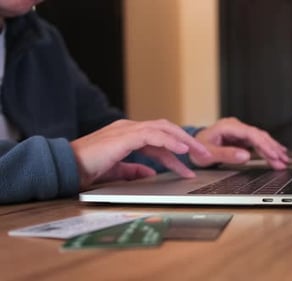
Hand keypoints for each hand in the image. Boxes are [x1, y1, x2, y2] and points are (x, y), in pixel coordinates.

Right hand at [71, 119, 210, 189]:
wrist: (66, 166)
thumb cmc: (87, 168)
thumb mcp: (117, 171)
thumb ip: (133, 170)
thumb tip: (151, 174)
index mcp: (129, 135)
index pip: (160, 141)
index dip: (176, 154)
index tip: (190, 168)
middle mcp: (131, 128)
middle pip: (167, 130)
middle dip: (188, 143)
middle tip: (205, 156)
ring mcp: (128, 129)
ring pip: (164, 130)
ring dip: (184, 142)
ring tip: (200, 154)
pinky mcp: (125, 135)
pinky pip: (153, 135)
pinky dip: (170, 142)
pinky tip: (182, 150)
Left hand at [189, 117, 288, 168]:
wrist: (192, 147)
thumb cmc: (197, 149)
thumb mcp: (209, 154)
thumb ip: (226, 155)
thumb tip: (246, 156)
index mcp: (227, 127)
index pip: (251, 134)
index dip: (264, 145)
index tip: (273, 155)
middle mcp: (235, 126)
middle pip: (258, 136)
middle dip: (272, 149)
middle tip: (282, 161)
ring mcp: (239, 132)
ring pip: (260, 138)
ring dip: (272, 149)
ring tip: (283, 160)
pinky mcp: (241, 138)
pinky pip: (257, 142)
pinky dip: (267, 149)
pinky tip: (277, 153)